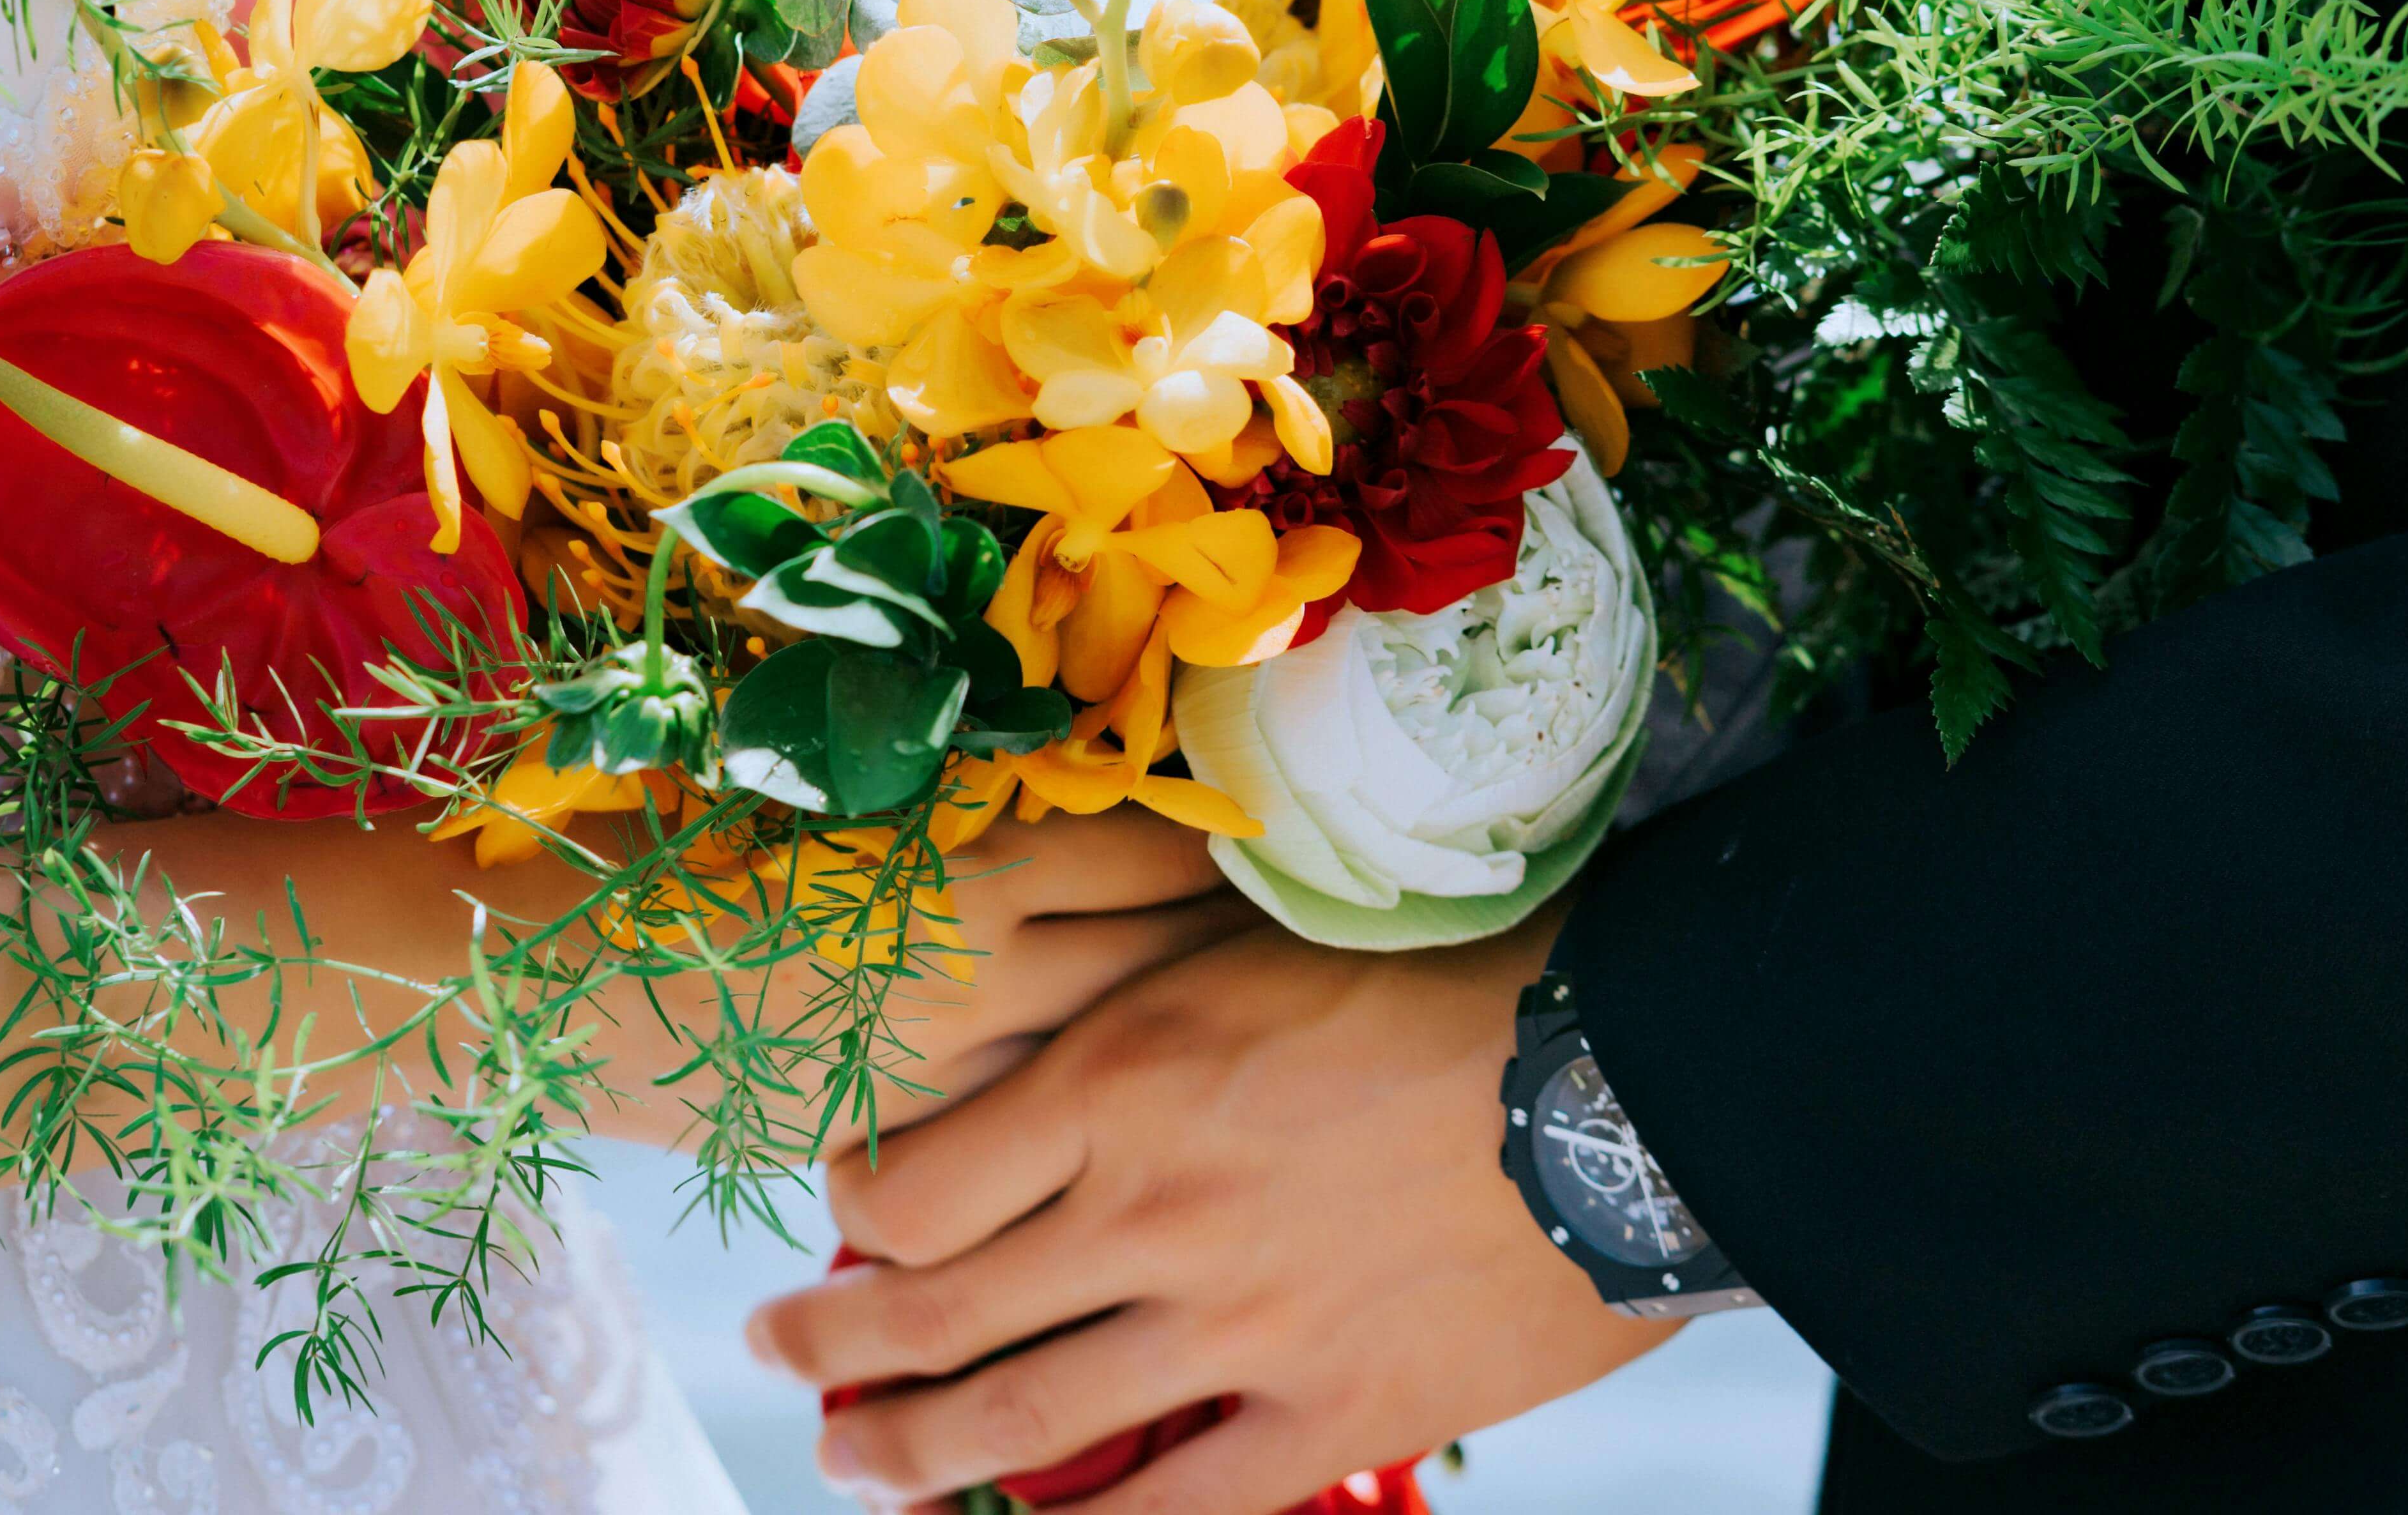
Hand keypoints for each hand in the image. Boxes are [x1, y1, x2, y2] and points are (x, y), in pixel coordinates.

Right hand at [559, 805, 1261, 1150]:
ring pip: (1105, 1051)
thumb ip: (956, 803)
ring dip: (1175, 1027)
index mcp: (965, 863)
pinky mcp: (898, 1134)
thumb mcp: (835, 798)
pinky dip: (1082, 1102)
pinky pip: (1022, 1122)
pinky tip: (1119, 1094)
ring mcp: (943, 1067)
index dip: (1217, 842)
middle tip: (1287, 923)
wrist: (564, 980)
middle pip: (1155, 954)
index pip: (1146, 849)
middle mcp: (976, 970)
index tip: (1262, 831)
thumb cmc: (685, 853)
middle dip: (1227, 941)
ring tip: (1238, 1015)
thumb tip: (1068, 788)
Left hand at [747, 914, 1681, 1514]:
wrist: (1634, 1072)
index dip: (847, 1207)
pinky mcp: (1328, 1413)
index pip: (913, 1178)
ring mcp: (1234, 1325)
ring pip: (1017, 1418)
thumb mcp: (1263, 949)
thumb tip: (1056, 1043)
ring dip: (909, 1455)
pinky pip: (1171, 1509)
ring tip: (850, 1467)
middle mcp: (1150, 1208)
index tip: (833, 1211)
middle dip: (828, 1349)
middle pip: (929, 1311)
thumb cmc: (1456, 981)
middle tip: (772, 1359)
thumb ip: (1147, 1012)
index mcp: (1124, 1073)